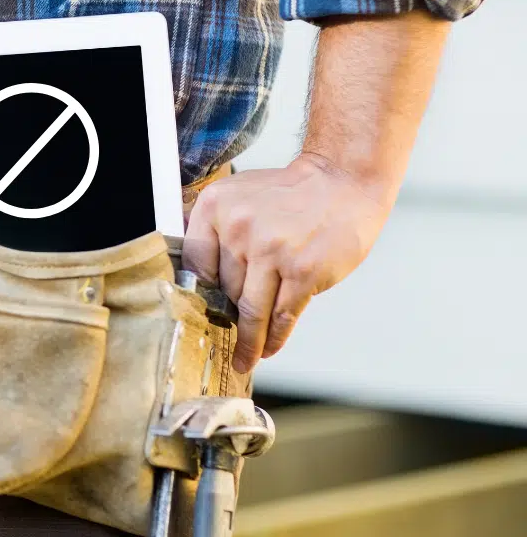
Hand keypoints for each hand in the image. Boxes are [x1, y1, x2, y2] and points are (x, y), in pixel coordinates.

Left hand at [182, 154, 391, 372]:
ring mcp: (271, 251)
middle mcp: (239, 228)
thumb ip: (214, 230)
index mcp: (215, 206)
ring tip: (246, 355)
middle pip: (223, 289)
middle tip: (230, 334)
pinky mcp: (302, 271)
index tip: (198, 314)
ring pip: (249, 310)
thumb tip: (195, 279)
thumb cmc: (290, 195)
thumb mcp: (239, 196)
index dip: (197, 294)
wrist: (343, 181)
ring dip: (248, 340)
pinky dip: (273, 337)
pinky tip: (268, 348)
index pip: (193, 264)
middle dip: (228, 315)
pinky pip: (281, 315)